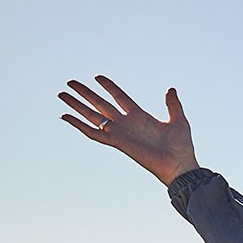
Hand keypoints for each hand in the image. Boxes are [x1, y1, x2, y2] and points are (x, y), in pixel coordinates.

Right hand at [59, 76, 200, 185]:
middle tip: (70, 83)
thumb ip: (172, 105)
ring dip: (77, 106)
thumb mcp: (179, 120)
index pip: (120, 97)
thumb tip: (171, 89)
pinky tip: (66, 117)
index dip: (109, 87)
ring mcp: (120, 133)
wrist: (179, 165)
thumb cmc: (181, 147)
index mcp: (140, 117)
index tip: (97, 77)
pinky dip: (79, 125)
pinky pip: (93, 133)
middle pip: (100, 104)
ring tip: (62, 94)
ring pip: (92, 116)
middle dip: (85, 94)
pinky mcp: (117, 142)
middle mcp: (126, 124)